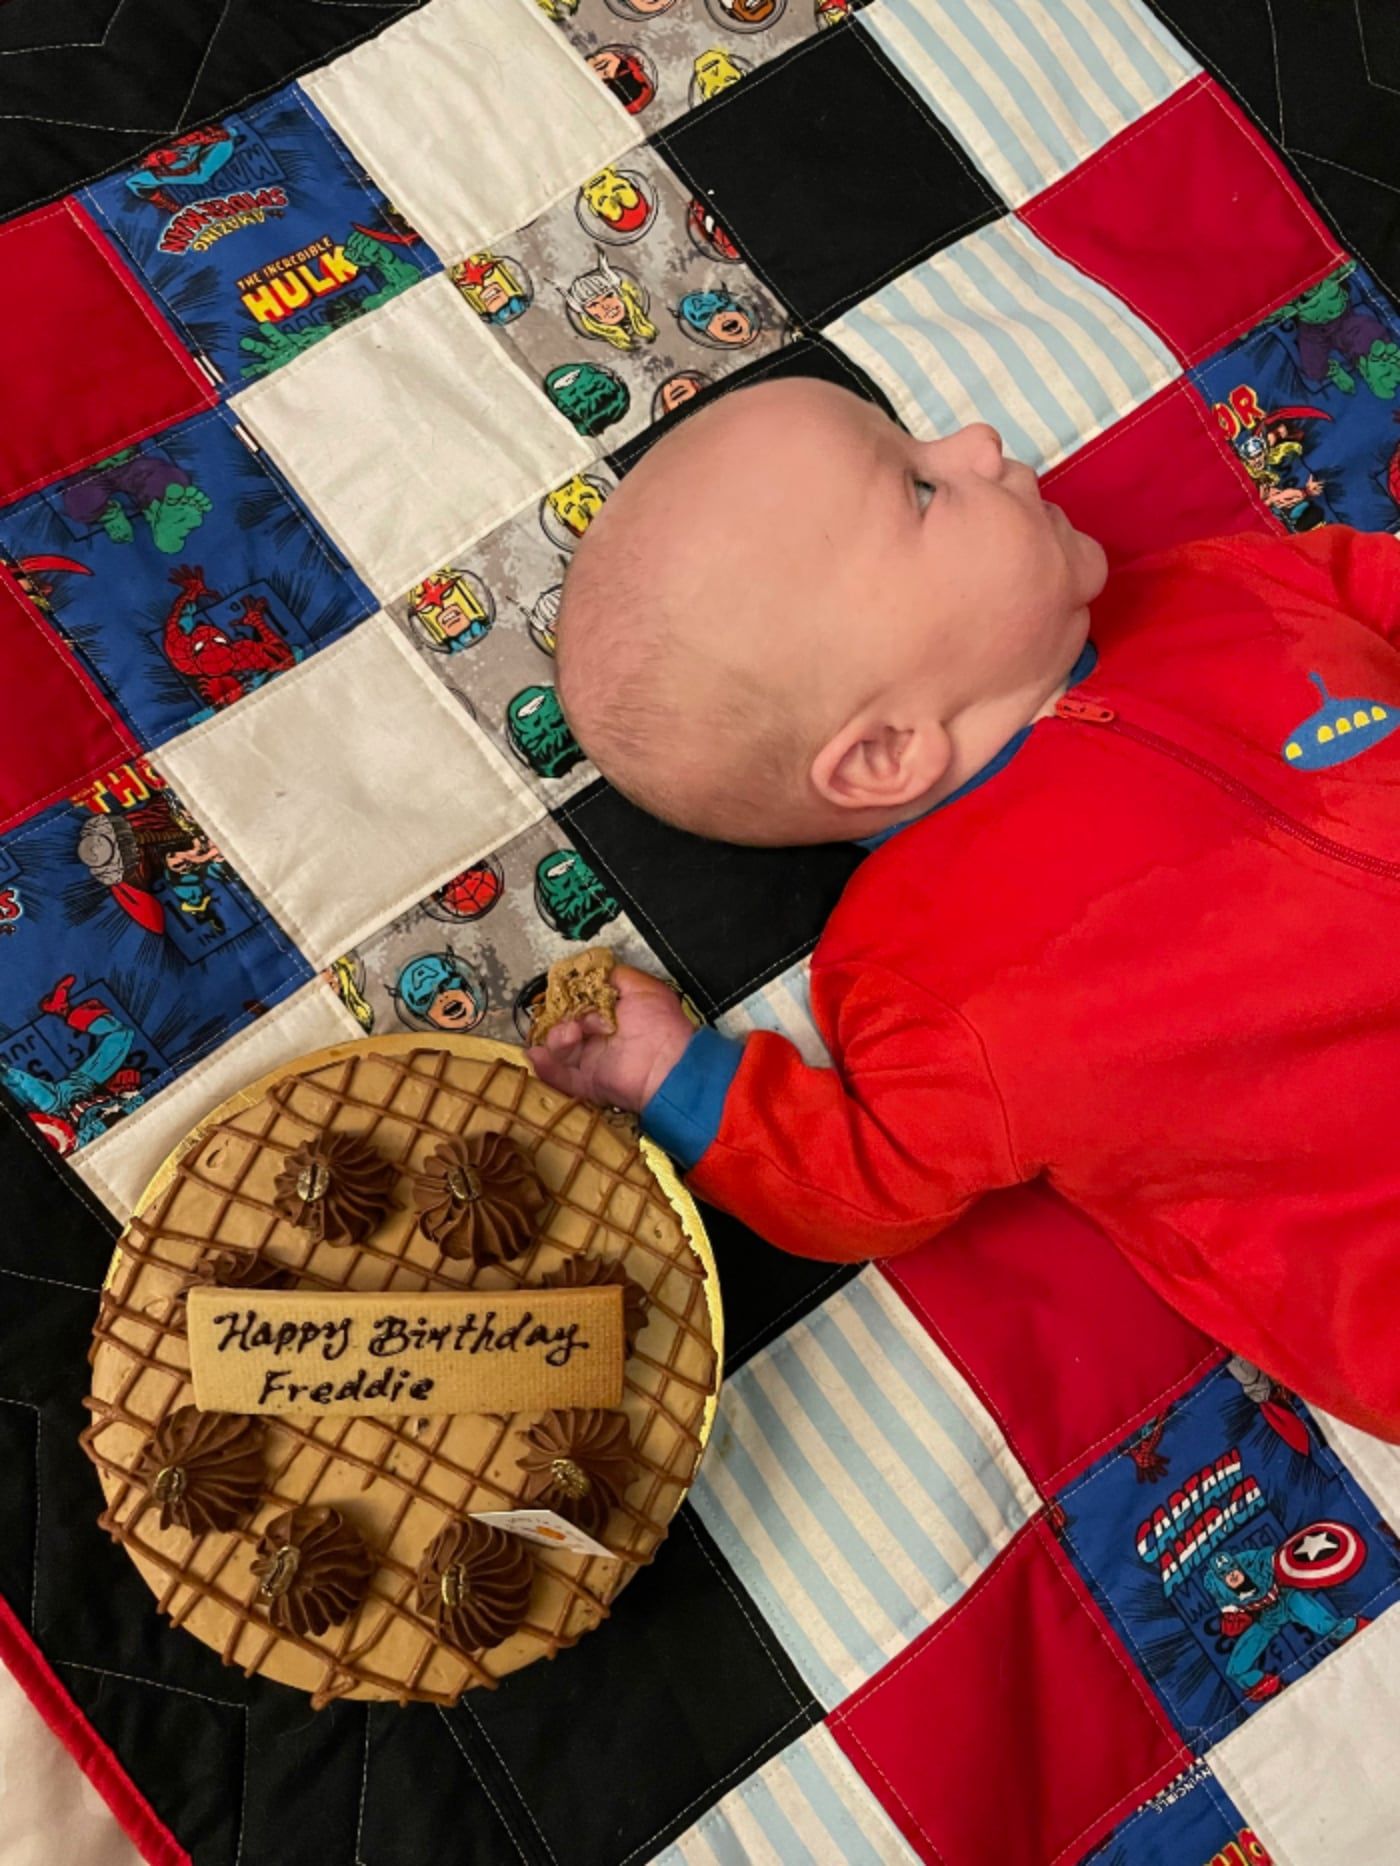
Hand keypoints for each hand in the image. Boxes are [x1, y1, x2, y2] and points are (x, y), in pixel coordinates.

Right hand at [527, 964, 693, 1111]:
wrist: (668, 1065)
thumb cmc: (660, 1024)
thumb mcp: (643, 987)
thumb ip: (616, 975)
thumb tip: (593, 972)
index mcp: (608, 1015)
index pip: (576, 1005)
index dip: (567, 999)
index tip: (564, 995)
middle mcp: (598, 1037)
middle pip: (562, 1026)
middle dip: (561, 1020)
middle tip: (576, 1021)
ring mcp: (591, 1061)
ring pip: (558, 1050)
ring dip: (556, 1039)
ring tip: (572, 1036)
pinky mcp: (588, 1084)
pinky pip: (559, 1078)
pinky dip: (546, 1069)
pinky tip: (539, 1056)